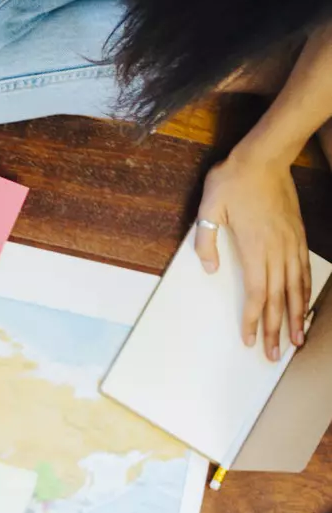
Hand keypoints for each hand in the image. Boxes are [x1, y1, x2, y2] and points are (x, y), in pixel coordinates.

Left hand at [196, 147, 311, 358]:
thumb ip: (207, 241)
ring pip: (296, 288)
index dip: (253, 319)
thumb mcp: (208, 208)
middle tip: (275, 355)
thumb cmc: (233, 181)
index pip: (255, 293)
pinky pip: (304, 270)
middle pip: (278, 298)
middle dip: (275, 329)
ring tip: (297, 340)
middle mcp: (277, 250)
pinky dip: (305, 292)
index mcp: (255, 247)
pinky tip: (304, 306)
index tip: (249, 340)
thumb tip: (210, 269)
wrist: (264, 157)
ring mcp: (290, 243)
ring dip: (296, 316)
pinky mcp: (297, 235)